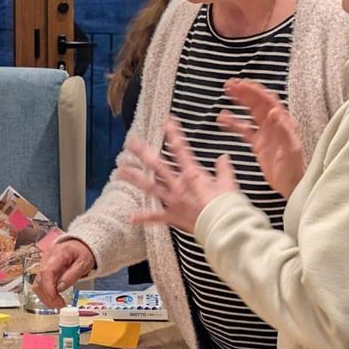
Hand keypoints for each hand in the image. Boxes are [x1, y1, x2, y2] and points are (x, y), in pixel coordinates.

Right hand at [33, 239, 95, 309]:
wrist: (80, 244)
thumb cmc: (83, 253)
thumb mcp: (84, 263)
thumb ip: (72, 275)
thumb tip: (60, 288)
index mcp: (58, 253)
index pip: (47, 272)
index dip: (48, 288)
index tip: (56, 300)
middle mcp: (46, 257)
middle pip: (39, 280)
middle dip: (47, 296)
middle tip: (59, 306)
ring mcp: (43, 263)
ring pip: (37, 283)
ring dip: (45, 297)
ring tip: (57, 304)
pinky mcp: (43, 268)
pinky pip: (40, 282)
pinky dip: (45, 293)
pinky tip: (54, 298)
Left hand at [118, 120, 238, 234]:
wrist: (223, 226)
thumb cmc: (227, 205)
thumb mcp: (228, 183)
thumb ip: (224, 169)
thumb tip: (223, 157)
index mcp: (192, 174)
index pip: (181, 150)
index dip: (174, 134)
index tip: (167, 122)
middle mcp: (179, 185)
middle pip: (157, 165)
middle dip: (143, 153)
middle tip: (130, 142)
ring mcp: (173, 200)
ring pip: (150, 187)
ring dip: (134, 178)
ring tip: (120, 171)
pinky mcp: (172, 216)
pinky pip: (155, 217)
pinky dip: (143, 218)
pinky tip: (130, 217)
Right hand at [217, 79, 304, 197]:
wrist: (292, 186)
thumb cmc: (294, 169)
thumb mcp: (290, 149)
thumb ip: (283, 129)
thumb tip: (274, 111)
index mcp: (283, 123)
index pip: (268, 102)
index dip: (255, 91)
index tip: (242, 84)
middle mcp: (274, 125)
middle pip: (258, 103)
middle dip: (244, 92)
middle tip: (229, 85)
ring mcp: (266, 133)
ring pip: (250, 113)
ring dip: (239, 103)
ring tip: (226, 94)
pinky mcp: (258, 143)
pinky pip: (244, 129)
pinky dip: (234, 123)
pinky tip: (222, 119)